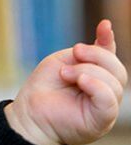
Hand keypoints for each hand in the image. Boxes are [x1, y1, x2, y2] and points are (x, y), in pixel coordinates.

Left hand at [5, 19, 126, 144]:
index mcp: (98, 76)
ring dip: (88, 72)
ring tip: (65, 74)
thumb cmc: (43, 89)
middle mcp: (106, 91)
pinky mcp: (102, 120)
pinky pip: (109, 100)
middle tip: (75, 53)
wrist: (28, 114)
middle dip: (96, 56)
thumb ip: (86, 52)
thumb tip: (106, 31)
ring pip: (114, 82)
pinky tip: (81, 81)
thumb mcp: (63, 62)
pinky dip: (97, 86)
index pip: (111, 57)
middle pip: (117, 69)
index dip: (109, 40)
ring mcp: (106, 107)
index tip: (104, 25)